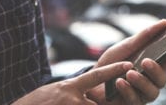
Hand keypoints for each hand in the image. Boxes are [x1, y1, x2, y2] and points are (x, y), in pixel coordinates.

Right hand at [11, 62, 132, 104]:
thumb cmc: (36, 103)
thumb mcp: (55, 92)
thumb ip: (74, 92)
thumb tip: (89, 96)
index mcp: (70, 87)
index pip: (97, 75)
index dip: (114, 69)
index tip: (129, 63)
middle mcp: (72, 98)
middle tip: (95, 99)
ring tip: (70, 103)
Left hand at [85, 19, 165, 103]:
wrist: (90, 82)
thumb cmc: (110, 64)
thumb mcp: (126, 47)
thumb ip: (144, 37)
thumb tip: (165, 23)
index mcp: (151, 66)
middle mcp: (149, 82)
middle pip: (162, 79)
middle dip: (156, 70)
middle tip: (146, 61)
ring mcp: (141, 95)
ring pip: (152, 93)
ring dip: (141, 82)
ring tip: (130, 73)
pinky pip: (135, 102)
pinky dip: (127, 90)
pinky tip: (119, 82)